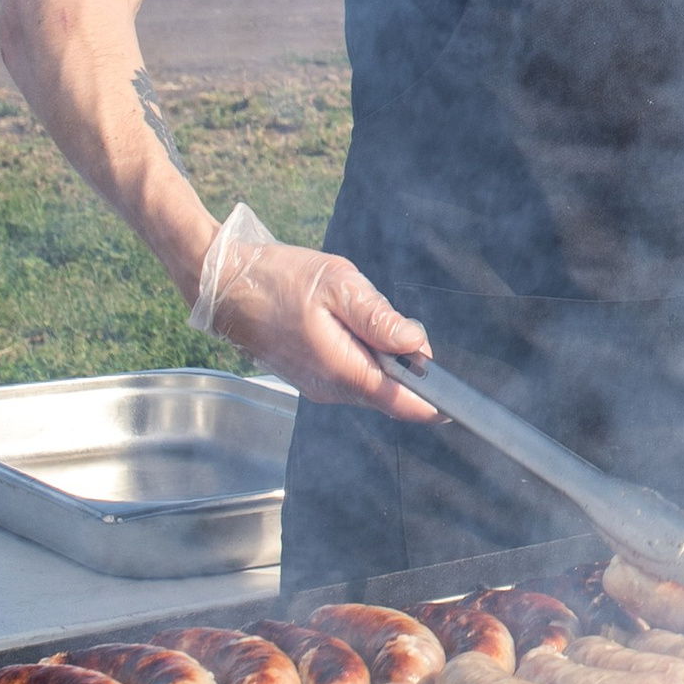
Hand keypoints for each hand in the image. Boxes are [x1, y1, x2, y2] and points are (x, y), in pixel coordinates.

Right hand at [206, 237, 439, 418]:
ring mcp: (317, 386)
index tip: (459, 400)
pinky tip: (352, 326)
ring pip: (370, 384)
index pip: (401, 403)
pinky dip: (365, 358)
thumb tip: (416, 343)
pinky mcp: (310, 377)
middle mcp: (330, 388)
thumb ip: (379, 318)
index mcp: (342, 370)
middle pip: (389, 394)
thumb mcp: (337, 285)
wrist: (223, 285)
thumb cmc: (277, 279)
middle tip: (404, 325)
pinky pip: (352, 377)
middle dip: (409, 369)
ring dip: (385, 360)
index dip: (434, 403)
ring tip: (366, 317)